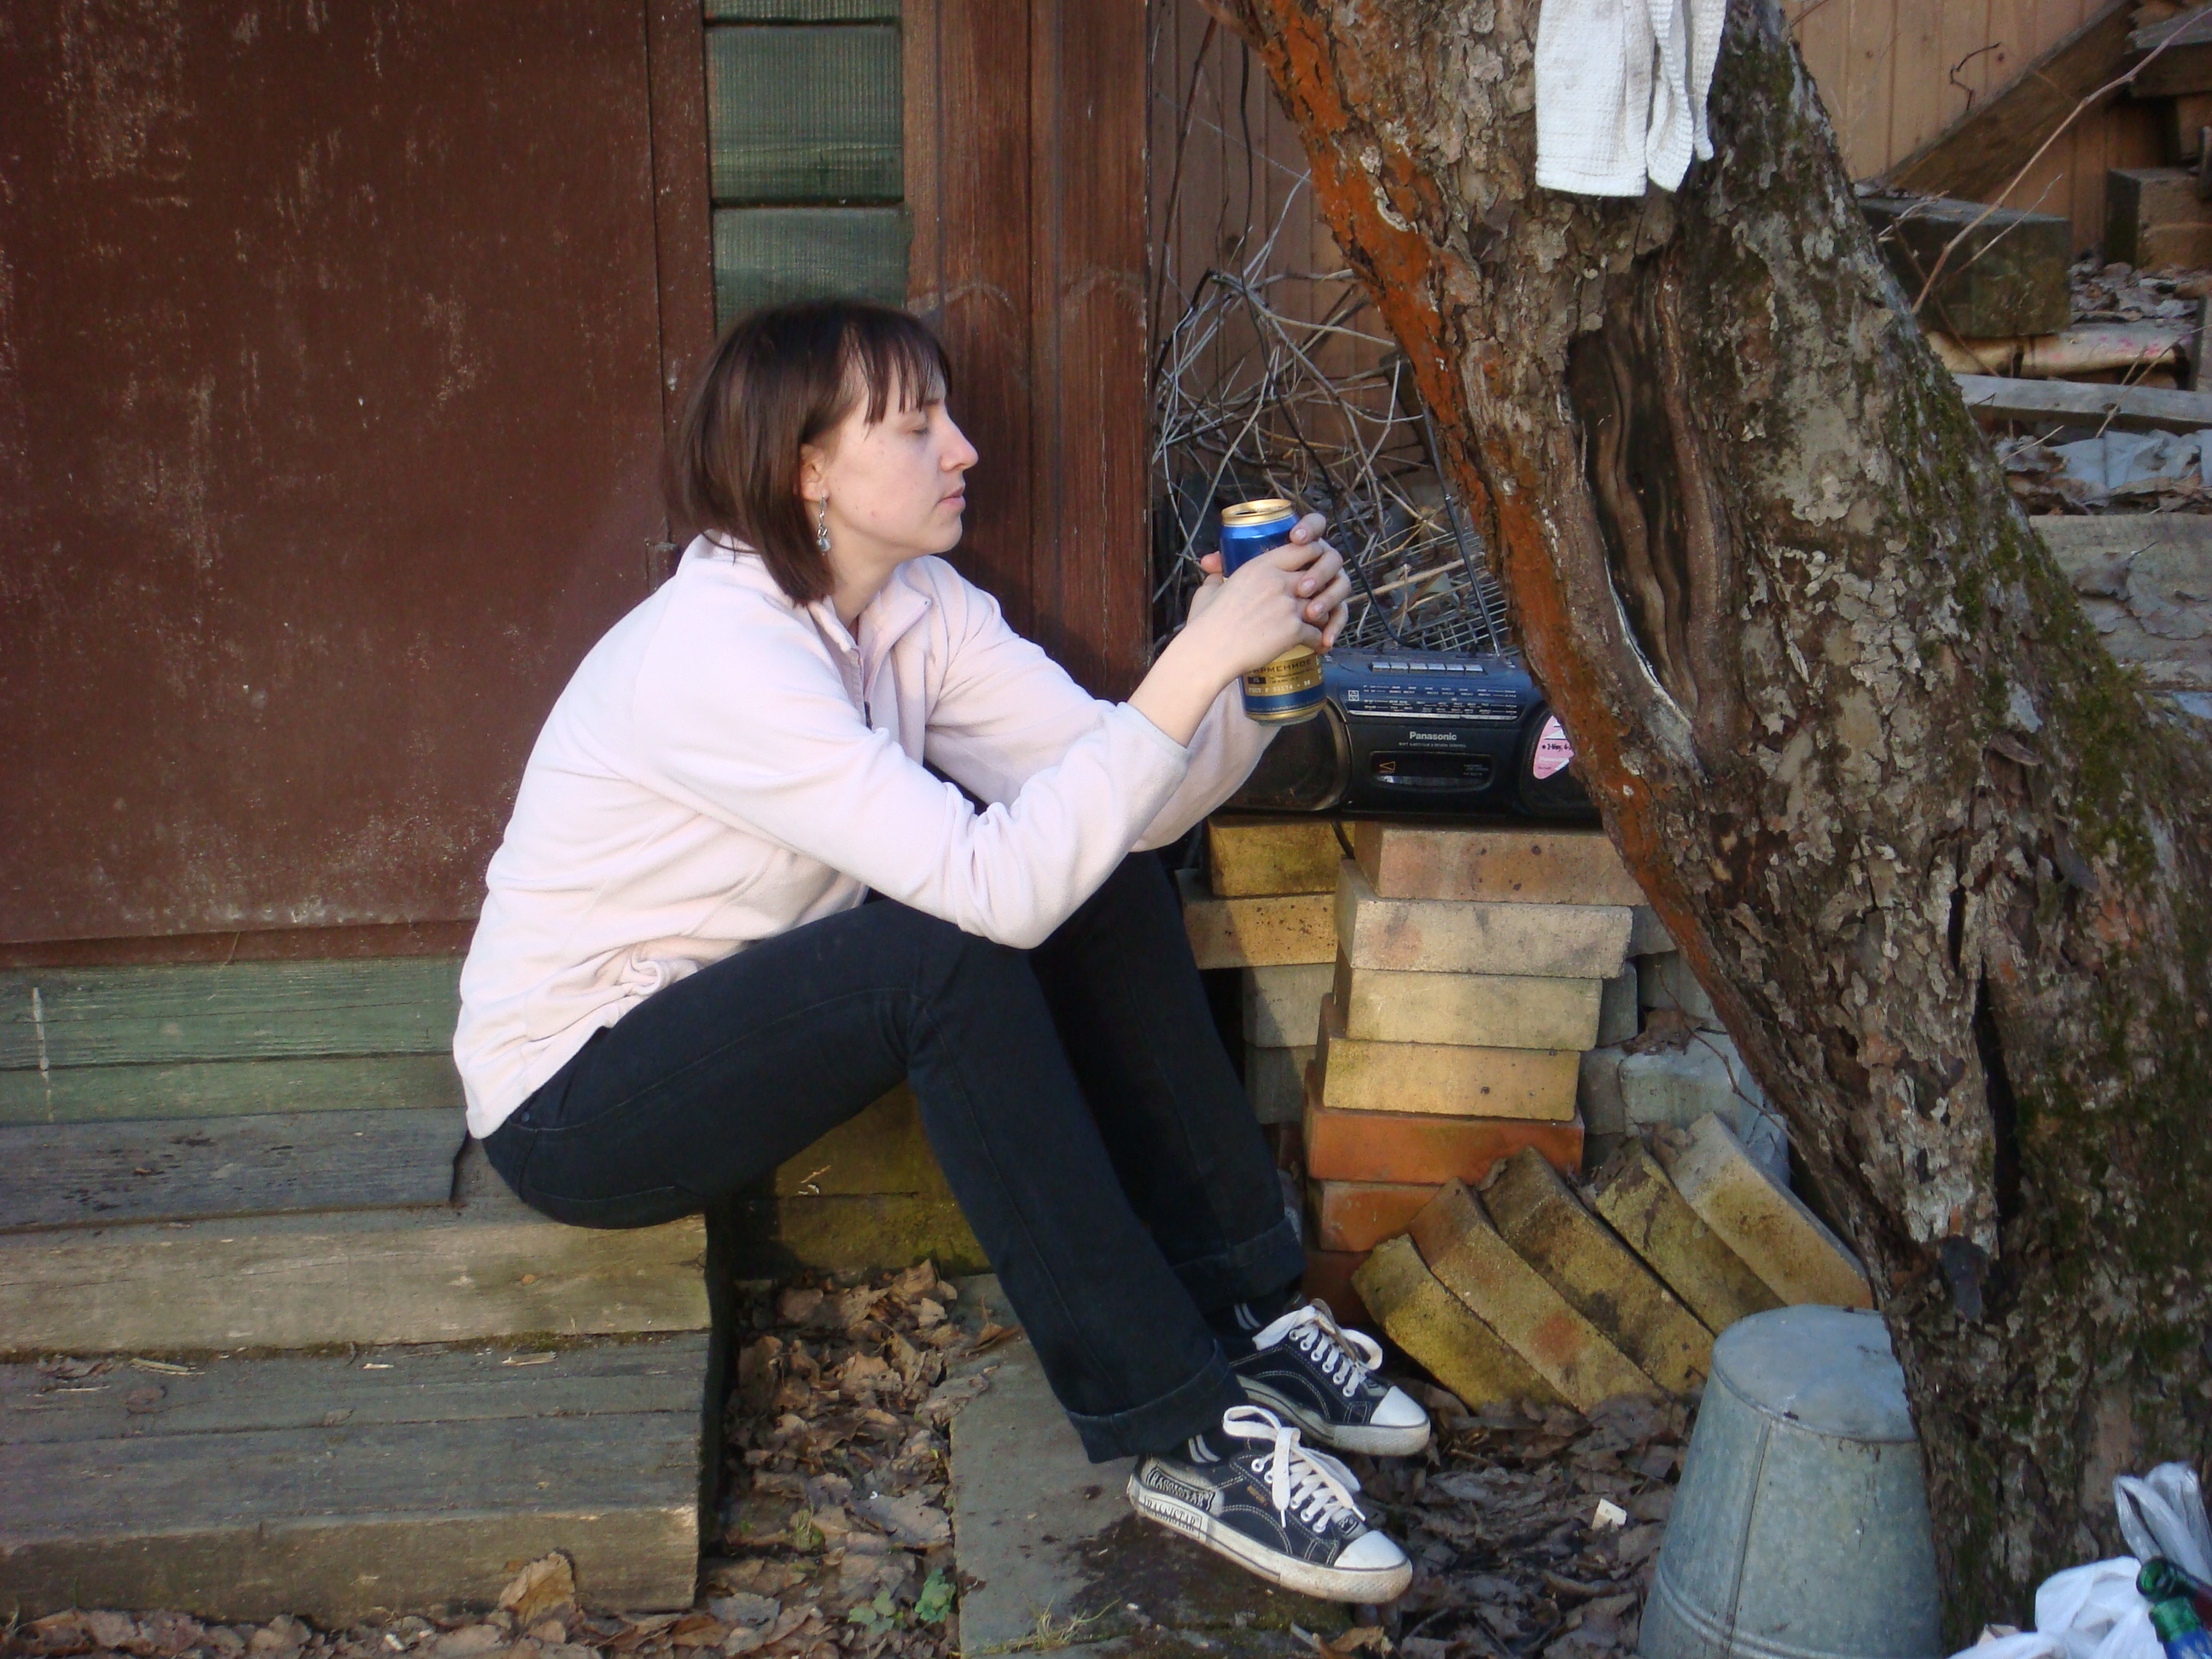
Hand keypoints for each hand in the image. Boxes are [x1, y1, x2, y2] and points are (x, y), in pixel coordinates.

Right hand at [1130, 512, 1350, 743]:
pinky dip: (1317, 641)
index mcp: (1260, 566)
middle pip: (1315, 577)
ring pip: (1321, 607)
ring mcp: (1288, 605)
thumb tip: (1214, 569)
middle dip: (1320, 590)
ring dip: (1321, 617)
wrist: (1210, 651)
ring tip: (1318, 625)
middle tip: (1319, 601)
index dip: (1311, 558)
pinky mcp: (1293, 630)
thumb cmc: (1206, 623)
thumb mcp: (1209, 590)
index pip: (1301, 549)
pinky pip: (1316, 633)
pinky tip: (1314, 646)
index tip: (1311, 569)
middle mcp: (1278, 581)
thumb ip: (1217, 576)